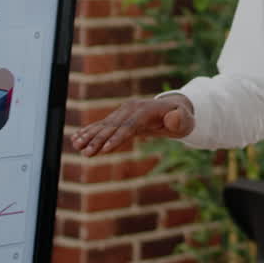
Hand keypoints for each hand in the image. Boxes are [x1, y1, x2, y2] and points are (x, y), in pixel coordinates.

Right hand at [71, 95, 194, 156]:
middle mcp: (132, 109)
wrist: (175, 109)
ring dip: (90, 136)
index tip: (104, 150)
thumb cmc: (182, 119)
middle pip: (113, 126)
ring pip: (105, 125)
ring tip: (76, 146)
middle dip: (98, 140)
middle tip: (86, 154)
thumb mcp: (186, 121)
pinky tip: (77, 138)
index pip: (129, 126)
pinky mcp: (120, 117)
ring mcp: (124, 111)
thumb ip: (180, 120)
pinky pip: (103, 125)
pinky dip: (90, 131)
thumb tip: (173, 117)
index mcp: (146, 111)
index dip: (117, 138)